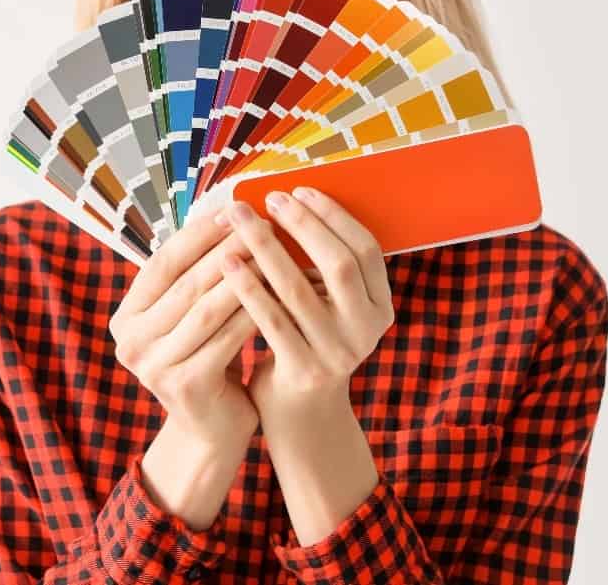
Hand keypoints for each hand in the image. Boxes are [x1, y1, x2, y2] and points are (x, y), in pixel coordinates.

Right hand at [108, 206, 261, 445]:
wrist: (212, 429)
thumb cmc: (207, 358)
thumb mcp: (190, 317)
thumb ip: (194, 276)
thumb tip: (225, 212)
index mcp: (125, 318)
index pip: (162, 263)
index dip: (196, 234)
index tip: (230, 209)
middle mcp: (130, 342)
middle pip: (186, 284)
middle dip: (226, 250)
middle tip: (260, 224)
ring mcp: (154, 367)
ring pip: (208, 309)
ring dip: (244, 277)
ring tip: (274, 253)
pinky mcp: (185, 386)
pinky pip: (227, 338)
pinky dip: (254, 311)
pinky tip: (280, 294)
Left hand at [216, 187, 395, 430]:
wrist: (301, 416)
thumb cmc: (307, 343)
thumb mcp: (329, 307)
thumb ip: (321, 268)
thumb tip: (289, 201)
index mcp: (381, 307)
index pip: (366, 249)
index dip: (333, 216)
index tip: (299, 190)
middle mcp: (367, 329)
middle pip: (340, 264)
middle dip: (303, 224)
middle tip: (269, 198)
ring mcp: (339, 353)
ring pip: (299, 289)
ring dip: (266, 247)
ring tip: (238, 220)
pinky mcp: (304, 371)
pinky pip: (271, 320)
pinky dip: (247, 287)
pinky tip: (226, 262)